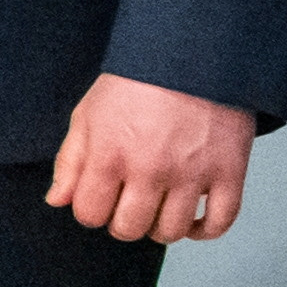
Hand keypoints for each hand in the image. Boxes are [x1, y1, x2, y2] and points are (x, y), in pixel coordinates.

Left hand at [46, 73, 257, 243]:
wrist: (192, 55)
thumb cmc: (136, 84)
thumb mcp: (88, 114)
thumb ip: (70, 161)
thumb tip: (58, 201)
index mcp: (110, 155)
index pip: (89, 214)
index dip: (91, 212)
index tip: (100, 200)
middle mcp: (150, 169)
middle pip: (129, 228)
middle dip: (122, 223)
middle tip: (129, 205)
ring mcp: (192, 173)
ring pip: (171, 231)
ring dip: (160, 228)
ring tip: (158, 210)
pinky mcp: (229, 172)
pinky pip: (220, 221)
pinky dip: (206, 230)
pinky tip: (193, 222)